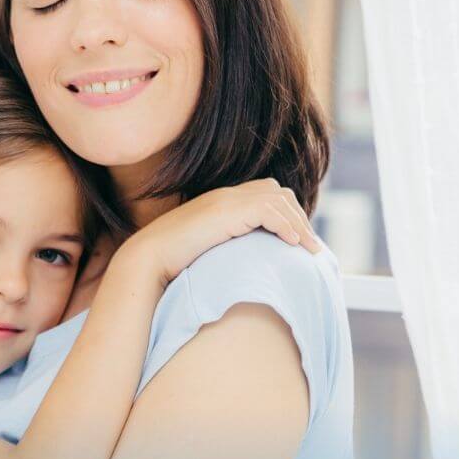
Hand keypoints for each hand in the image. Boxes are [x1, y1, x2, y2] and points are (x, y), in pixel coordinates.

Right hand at [126, 179, 320, 286]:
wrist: (148, 258)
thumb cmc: (171, 264)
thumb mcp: (207, 252)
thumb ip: (227, 248)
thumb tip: (246, 267)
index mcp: (221, 203)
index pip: (266, 194)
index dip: (287, 214)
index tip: (297, 241)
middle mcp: (225, 196)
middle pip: (278, 192)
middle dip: (298, 217)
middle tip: (310, 246)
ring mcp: (225, 200)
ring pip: (279, 199)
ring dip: (299, 224)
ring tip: (309, 249)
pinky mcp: (227, 211)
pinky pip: (269, 210)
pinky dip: (286, 226)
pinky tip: (292, 244)